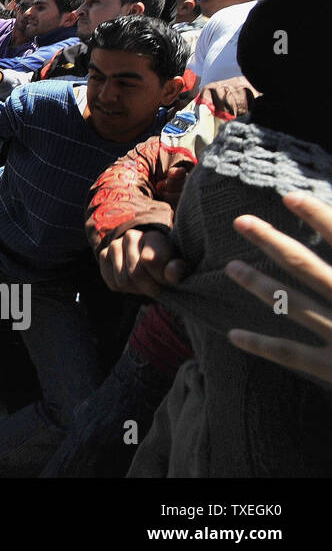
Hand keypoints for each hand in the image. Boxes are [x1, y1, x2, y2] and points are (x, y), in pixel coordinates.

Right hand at [98, 227, 186, 296]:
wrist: (147, 256)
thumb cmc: (165, 263)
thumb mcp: (175, 266)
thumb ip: (176, 270)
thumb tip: (174, 274)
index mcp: (153, 237)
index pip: (151, 261)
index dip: (161, 278)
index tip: (167, 281)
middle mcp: (131, 237)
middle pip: (135, 273)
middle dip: (148, 287)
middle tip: (156, 289)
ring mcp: (114, 245)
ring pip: (122, 280)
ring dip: (136, 289)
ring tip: (145, 284)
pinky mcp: (103, 256)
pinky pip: (112, 283)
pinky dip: (124, 289)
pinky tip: (133, 283)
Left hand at [226, 192, 331, 384]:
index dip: (319, 216)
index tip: (290, 195)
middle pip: (305, 266)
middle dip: (270, 241)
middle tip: (240, 220)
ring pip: (291, 305)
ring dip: (258, 283)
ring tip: (231, 266)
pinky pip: (291, 354)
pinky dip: (261, 344)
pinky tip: (234, 334)